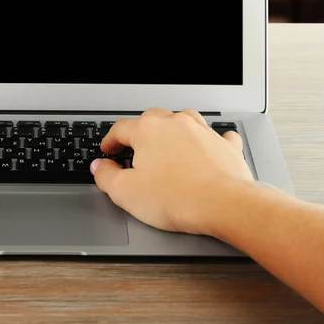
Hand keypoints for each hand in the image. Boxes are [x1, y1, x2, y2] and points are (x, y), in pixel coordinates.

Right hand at [90, 108, 253, 234]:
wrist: (224, 205)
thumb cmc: (179, 198)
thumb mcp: (126, 192)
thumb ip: (106, 176)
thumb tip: (100, 167)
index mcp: (148, 131)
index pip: (120, 129)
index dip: (110, 141)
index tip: (108, 151)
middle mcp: (174, 124)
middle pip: (150, 119)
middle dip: (139, 132)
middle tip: (133, 150)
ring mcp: (202, 131)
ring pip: (182, 118)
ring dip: (172, 128)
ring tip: (166, 143)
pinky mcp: (224, 145)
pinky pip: (216, 134)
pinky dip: (210, 139)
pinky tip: (207, 147)